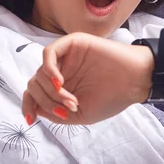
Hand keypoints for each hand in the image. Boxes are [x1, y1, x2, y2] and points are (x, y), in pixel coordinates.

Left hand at [22, 33, 153, 125]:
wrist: (135, 82)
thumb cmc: (112, 98)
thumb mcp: (80, 115)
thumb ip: (55, 112)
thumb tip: (34, 109)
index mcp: (62, 86)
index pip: (34, 92)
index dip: (28, 105)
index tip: (30, 120)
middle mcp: (61, 70)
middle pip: (35, 84)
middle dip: (46, 101)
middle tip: (67, 110)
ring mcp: (65, 57)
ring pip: (40, 72)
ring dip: (51, 91)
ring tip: (72, 101)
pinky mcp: (72, 43)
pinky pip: (48, 53)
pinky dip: (49, 70)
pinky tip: (61, 82)